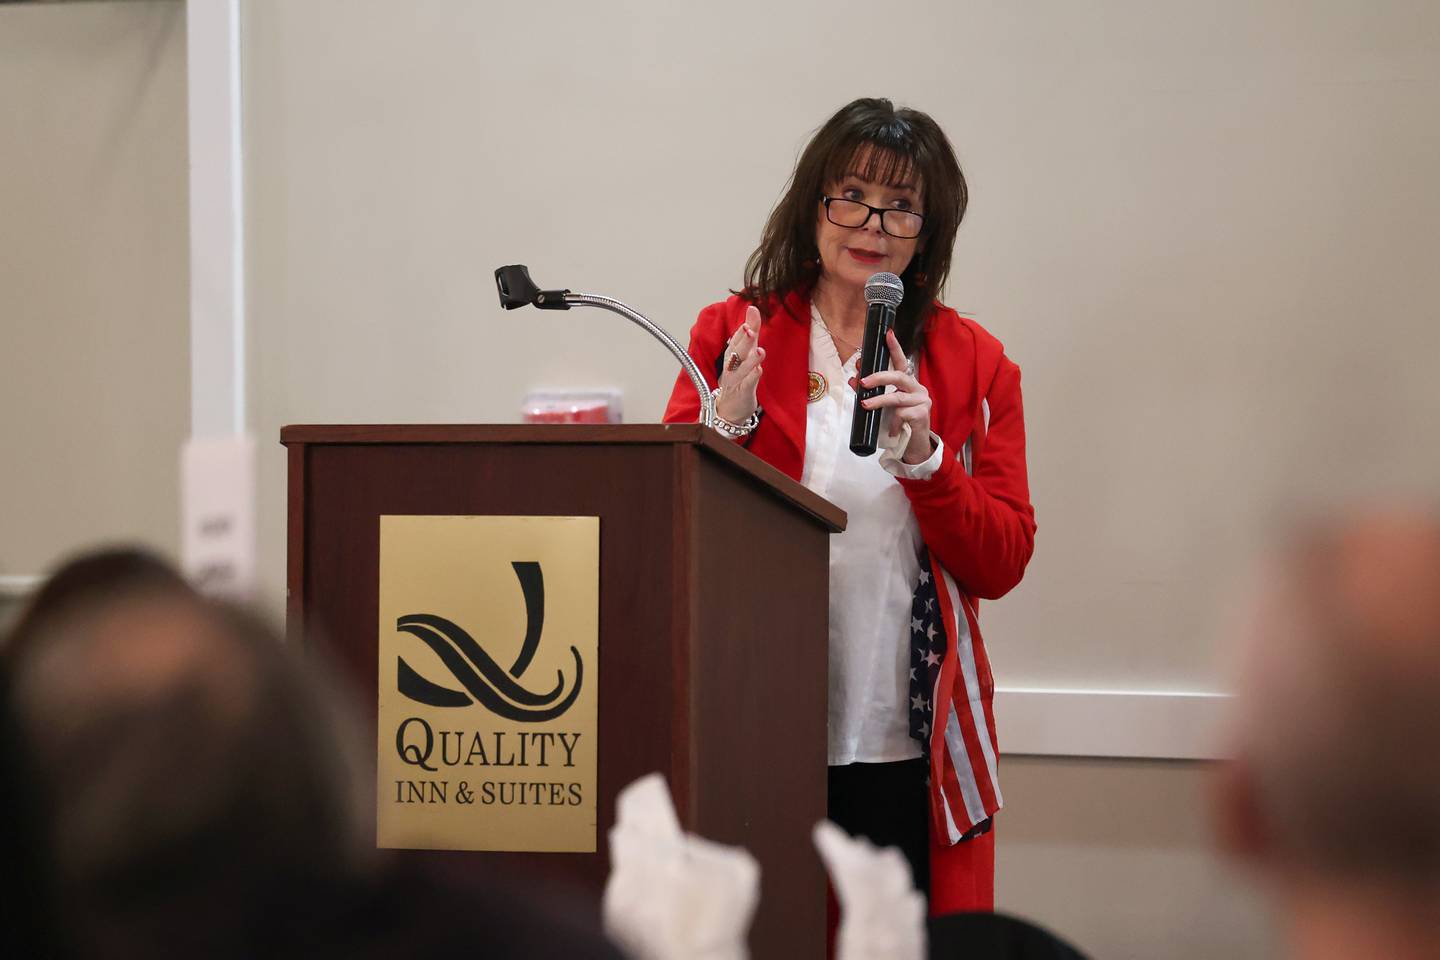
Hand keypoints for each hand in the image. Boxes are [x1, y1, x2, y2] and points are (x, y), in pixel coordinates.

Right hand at [715, 305, 763, 422]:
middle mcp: (731, 367)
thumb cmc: (739, 376)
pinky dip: (751, 378)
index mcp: (731, 355)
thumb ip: (751, 331)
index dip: (742, 332)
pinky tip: (758, 371)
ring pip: (741, 369)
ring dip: (750, 360)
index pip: (735, 341)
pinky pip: (747, 385)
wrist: (731, 407)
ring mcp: (735, 380)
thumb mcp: (746, 351)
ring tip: (760, 350)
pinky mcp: (742, 393)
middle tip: (751, 331)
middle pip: (736, 353)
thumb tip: (753, 307)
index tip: (749, 321)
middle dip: (743, 342)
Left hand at [860, 329, 933, 463]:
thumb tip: (854, 379)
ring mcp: (922, 401)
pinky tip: (891, 429)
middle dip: (879, 377)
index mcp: (908, 384)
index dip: (895, 347)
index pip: (901, 362)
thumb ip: (871, 392)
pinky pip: (901, 415)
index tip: (888, 333)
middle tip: (863, 382)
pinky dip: (892, 422)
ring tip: (865, 404)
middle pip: (899, 376)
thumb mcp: (882, 406)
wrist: (913, 446)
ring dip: (878, 401)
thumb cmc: (898, 423)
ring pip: (897, 397)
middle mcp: (917, 388)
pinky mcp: (922, 415)